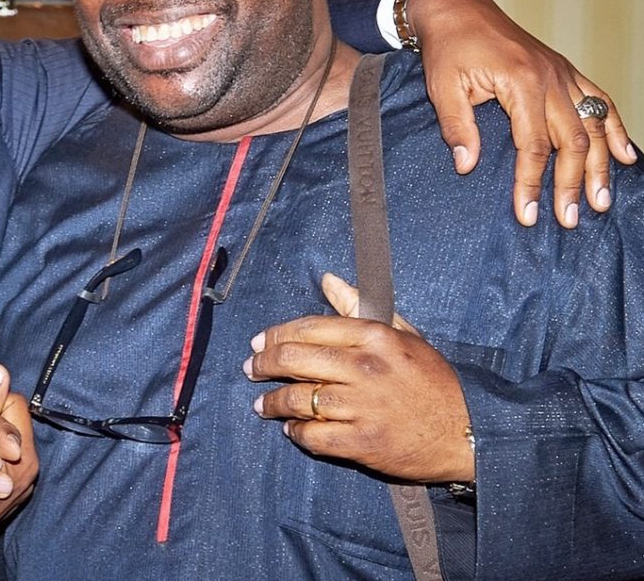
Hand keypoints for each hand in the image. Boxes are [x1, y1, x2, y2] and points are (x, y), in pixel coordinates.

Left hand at [242, 274, 473, 483]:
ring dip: (272, 402)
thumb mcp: (403, 334)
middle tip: (252, 370)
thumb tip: (328, 280)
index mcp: (373, 337)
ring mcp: (361, 406)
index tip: (259, 343)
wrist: (470, 431)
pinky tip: (291, 429)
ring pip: (296, 399)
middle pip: (293, 359)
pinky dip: (296, 432)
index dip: (275, 336)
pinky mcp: (361, 442)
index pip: (307, 328)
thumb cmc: (433, 381)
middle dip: (263, 364)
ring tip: (263, 405)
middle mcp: (363, 368)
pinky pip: (311, 435)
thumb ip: (360, 307)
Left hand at [408, 0, 636, 227]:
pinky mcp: (565, 71)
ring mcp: (563, 73)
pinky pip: (600, 101)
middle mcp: (552, 78)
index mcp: (522, 84)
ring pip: (594, 124)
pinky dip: (615, 129)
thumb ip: (457, 128)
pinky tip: (626, 156)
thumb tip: (467, 167)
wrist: (459, 11)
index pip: (533, 146)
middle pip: (573, 140)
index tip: (527, 215)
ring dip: (601, 165)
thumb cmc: (450, 48)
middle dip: (573, 184)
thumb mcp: (443, 88)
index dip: (532, 184)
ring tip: (600, 201)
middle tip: (569, 219)